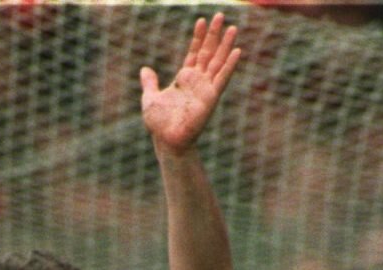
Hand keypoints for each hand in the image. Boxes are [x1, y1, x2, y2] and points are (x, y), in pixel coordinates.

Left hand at [141, 14, 240, 155]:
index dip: (198, 37)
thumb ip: (150, 83)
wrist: (167, 140)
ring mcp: (206, 88)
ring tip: (232, 28)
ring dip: (226, 45)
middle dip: (214, 34)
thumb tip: (144, 69)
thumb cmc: (159, 123)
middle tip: (220, 15)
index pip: (194, 52)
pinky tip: (237, 51)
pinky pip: (222, 78)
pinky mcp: (211, 97)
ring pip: (218, 61)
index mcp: (184, 78)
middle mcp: (198, 80)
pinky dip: (230, 65)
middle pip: (209, 52)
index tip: (201, 20)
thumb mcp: (150, 98)